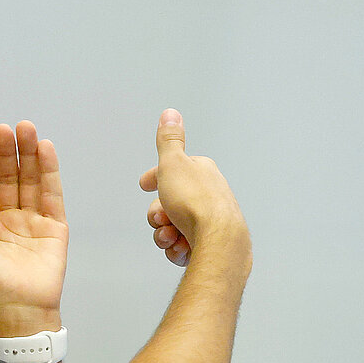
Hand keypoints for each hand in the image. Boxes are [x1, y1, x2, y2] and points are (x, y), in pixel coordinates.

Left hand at [0, 121, 68, 334]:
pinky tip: (44, 148)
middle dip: (5, 152)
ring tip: (24, 129)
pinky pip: (51, 193)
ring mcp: (31, 222)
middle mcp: (7, 220)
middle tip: (3, 128)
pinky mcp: (53, 226)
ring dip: (27, 154)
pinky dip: (48, 170)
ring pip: (29, 180)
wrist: (16, 307)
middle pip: (7, 177)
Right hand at [140, 109, 246, 266]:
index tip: (144, 185)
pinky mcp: (210, 242)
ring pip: (173, 227)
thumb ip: (169, 140)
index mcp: (201, 172)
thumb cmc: (196, 203)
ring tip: (171, 237)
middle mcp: (207, 195)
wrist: (219, 241)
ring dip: (164, 234)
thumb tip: (170, 113)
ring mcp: (209, 220)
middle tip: (161, 218)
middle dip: (157, 214)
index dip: (154, 178)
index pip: (172, 171)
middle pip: (168, 203)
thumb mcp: (174, 164)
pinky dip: (176, 248)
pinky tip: (180, 248)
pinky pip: (183, 246)